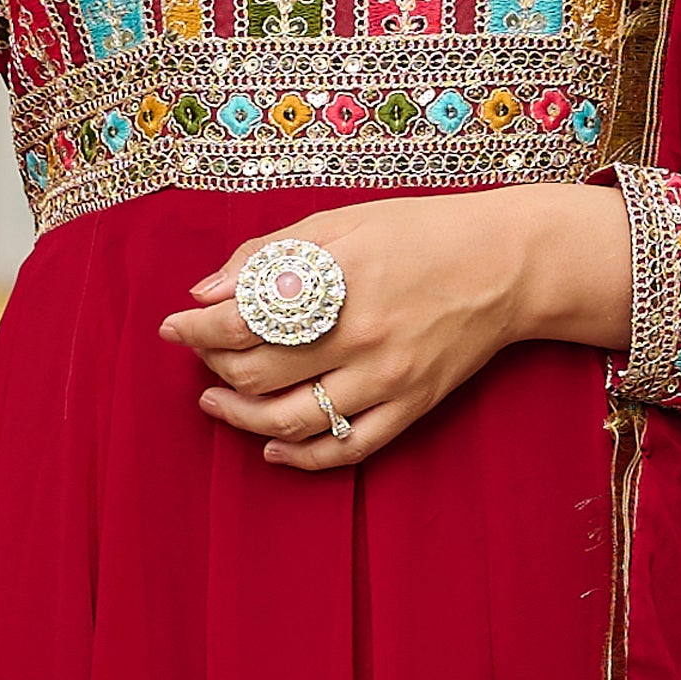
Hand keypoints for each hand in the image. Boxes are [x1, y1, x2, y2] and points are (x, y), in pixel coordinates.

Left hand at [164, 184, 629, 471]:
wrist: (506, 264)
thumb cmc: (419, 234)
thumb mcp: (340, 222)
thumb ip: (268, 254)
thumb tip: (205, 293)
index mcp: (339, 280)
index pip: (242, 319)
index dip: (196, 328)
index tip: (174, 327)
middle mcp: (361, 336)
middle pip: (259, 373)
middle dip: (215, 367)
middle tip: (203, 355)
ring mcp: (388, 378)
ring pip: (294, 420)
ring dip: (242, 418)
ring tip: (217, 402)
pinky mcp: (412, 407)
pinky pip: (348, 448)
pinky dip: (302, 457)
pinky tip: (272, 448)